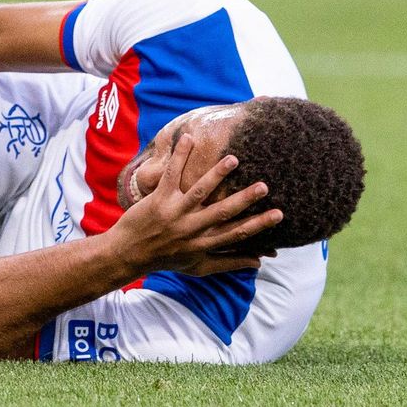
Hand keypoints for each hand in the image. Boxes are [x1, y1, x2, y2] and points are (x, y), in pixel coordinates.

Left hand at [111, 134, 282, 276]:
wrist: (127, 254)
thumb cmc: (166, 259)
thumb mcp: (198, 267)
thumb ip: (229, 263)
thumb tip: (259, 262)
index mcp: (203, 244)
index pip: (236, 234)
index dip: (259, 225)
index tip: (279, 214)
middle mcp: (190, 229)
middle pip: (222, 212)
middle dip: (244, 199)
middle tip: (265, 186)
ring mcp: (174, 212)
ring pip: (199, 191)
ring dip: (216, 174)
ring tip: (233, 159)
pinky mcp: (158, 199)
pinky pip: (170, 175)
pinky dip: (179, 156)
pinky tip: (188, 138)